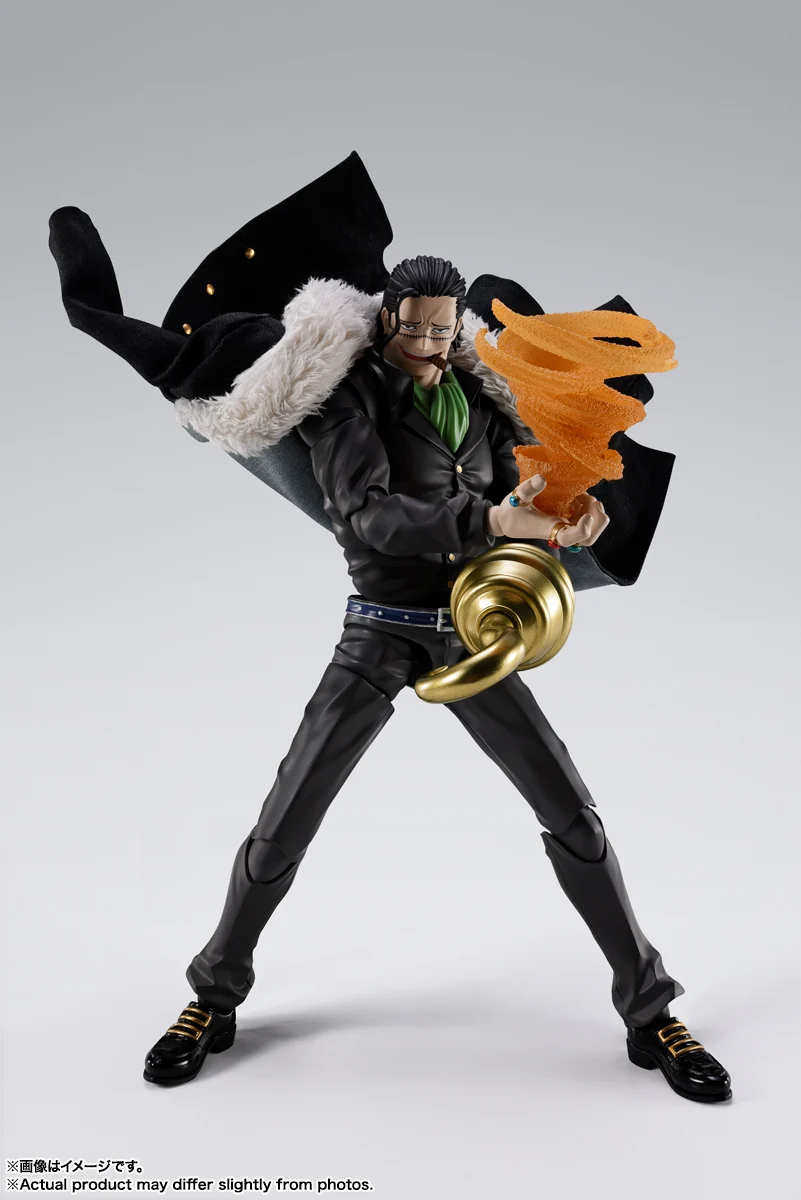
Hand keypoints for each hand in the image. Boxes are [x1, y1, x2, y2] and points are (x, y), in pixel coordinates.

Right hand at [487, 477, 608, 546]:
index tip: (587, 515)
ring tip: (584, 495)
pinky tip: (579, 496)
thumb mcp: (516, 497)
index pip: (569, 538)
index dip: (582, 530)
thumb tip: (542, 478)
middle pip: (587, 539)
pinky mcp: (566, 524)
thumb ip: (528, 488)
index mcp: (548, 528)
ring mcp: (565, 528)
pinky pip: (584, 521)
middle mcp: (559, 531)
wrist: (507, 522)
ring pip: (589, 531)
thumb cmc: (511, 512)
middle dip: (598, 523)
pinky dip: (588, 509)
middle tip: (595, 502)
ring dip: (594, 513)